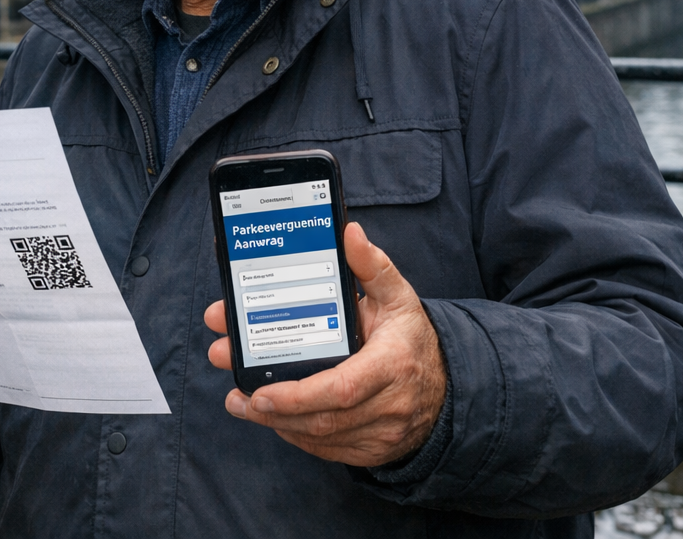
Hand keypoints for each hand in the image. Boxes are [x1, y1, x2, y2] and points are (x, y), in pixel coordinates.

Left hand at [203, 222, 446, 465]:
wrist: (446, 386)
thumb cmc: (411, 338)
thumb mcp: (398, 297)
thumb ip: (372, 266)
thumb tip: (349, 233)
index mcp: (392, 363)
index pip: (342, 388)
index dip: (298, 395)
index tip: (261, 392)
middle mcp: (389, 404)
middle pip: (323, 418)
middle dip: (273, 409)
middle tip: (236, 393)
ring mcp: (382, 433)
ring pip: (320, 437)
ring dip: (275, 423)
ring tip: (241, 402)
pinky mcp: (373, 450)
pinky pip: (326, 448)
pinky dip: (295, 433)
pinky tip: (272, 416)